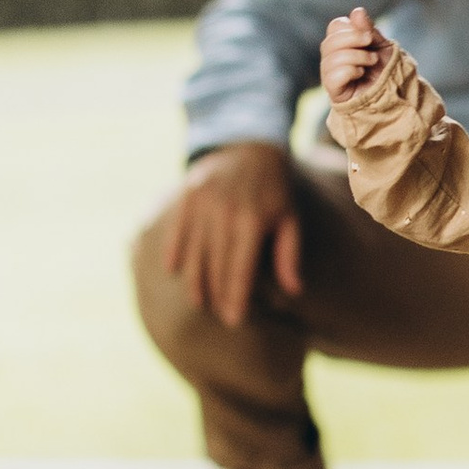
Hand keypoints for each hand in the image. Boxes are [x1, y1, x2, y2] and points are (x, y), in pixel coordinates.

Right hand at [157, 137, 302, 331]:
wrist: (249, 147)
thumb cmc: (274, 191)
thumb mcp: (289, 219)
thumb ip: (289, 255)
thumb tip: (294, 291)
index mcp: (251, 221)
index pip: (240, 270)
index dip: (236, 298)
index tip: (235, 321)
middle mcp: (224, 214)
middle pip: (215, 265)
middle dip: (217, 295)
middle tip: (220, 318)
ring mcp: (202, 204)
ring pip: (194, 253)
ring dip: (195, 280)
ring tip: (200, 303)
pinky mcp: (187, 197)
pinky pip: (177, 231)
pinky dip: (174, 251)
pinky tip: (175, 271)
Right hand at [319, 5, 391, 103]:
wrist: (395, 95)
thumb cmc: (386, 70)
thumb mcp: (381, 45)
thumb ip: (368, 29)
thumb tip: (357, 11)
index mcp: (342, 44)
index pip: (335, 27)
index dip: (350, 27)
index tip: (369, 35)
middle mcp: (332, 58)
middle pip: (329, 42)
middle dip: (352, 39)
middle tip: (369, 43)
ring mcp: (331, 75)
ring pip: (332, 58)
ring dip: (357, 56)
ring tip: (372, 61)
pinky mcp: (334, 91)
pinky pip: (332, 76)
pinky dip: (349, 71)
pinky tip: (360, 74)